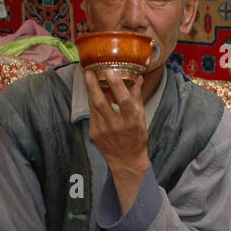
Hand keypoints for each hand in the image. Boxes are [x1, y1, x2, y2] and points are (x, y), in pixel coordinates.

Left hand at [83, 67, 149, 209]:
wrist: (126, 159)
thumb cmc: (136, 136)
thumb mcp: (141, 117)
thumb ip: (136, 97)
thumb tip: (137, 77)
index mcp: (131, 120)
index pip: (123, 99)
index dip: (116, 84)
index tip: (110, 70)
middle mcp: (116, 125)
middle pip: (101, 101)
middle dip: (93, 84)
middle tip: (89, 70)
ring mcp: (102, 130)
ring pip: (93, 105)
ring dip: (90, 90)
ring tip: (89, 76)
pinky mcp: (94, 133)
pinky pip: (92, 113)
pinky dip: (92, 102)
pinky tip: (93, 94)